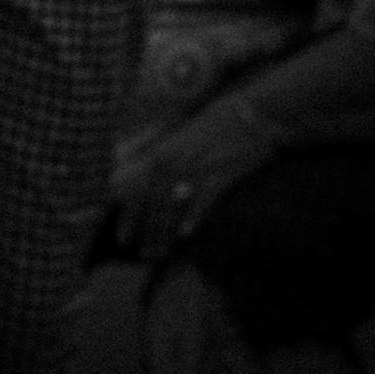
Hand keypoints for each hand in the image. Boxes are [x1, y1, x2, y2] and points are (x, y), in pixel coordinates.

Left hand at [102, 103, 277, 261]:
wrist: (251, 116)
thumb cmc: (216, 127)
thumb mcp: (180, 140)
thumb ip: (163, 161)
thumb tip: (148, 185)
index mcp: (160, 154)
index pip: (136, 190)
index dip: (127, 217)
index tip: (122, 240)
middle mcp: (172, 163)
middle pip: (152, 204)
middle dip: (145, 233)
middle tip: (142, 257)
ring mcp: (195, 169)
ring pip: (173, 207)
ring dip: (164, 234)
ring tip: (160, 255)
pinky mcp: (220, 174)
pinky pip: (202, 200)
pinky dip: (193, 217)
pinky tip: (186, 235)